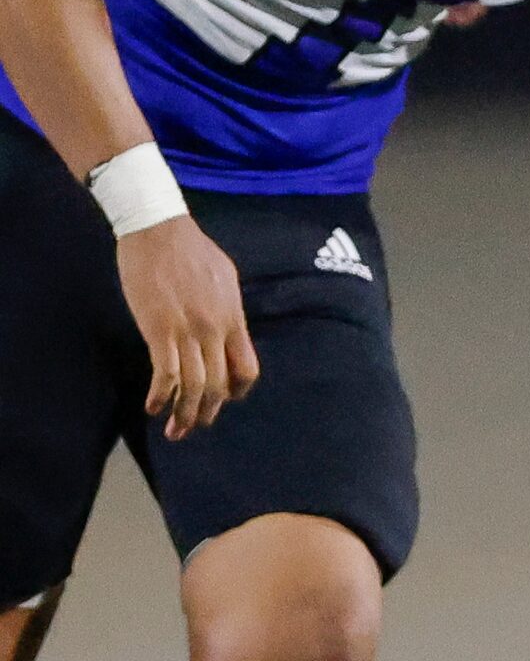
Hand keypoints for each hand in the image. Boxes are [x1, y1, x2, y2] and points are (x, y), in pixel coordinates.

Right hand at [114, 217, 257, 439]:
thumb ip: (227, 309)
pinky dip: (160, 395)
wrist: (159, 229)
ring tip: (175, 431)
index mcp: (233, 318)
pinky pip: (165, 373)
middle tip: (194, 426)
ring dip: (184, 414)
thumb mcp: (224, 278)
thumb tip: (228, 328)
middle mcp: (216, 330)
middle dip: (207, 412)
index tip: (223, 400)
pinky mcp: (159, 329)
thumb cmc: (190, 250)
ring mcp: (188, 331)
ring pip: (194, 386)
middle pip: (219, 384)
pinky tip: (152, 407)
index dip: (237, 391)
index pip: (247, 368)